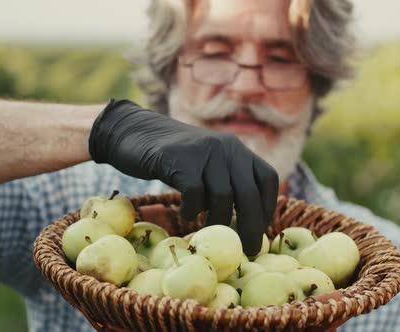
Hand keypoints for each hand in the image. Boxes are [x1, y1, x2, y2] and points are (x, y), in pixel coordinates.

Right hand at [89, 99, 278, 254]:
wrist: (131, 132)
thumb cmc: (171, 159)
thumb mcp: (205, 162)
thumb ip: (225, 181)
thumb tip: (246, 225)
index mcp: (237, 148)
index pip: (267, 178)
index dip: (268, 207)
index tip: (261, 231)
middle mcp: (226, 146)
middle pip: (249, 193)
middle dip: (251, 227)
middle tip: (247, 250)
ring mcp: (204, 150)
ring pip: (223, 197)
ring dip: (216, 222)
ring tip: (205, 232)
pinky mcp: (181, 158)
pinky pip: (195, 194)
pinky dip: (191, 211)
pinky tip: (184, 213)